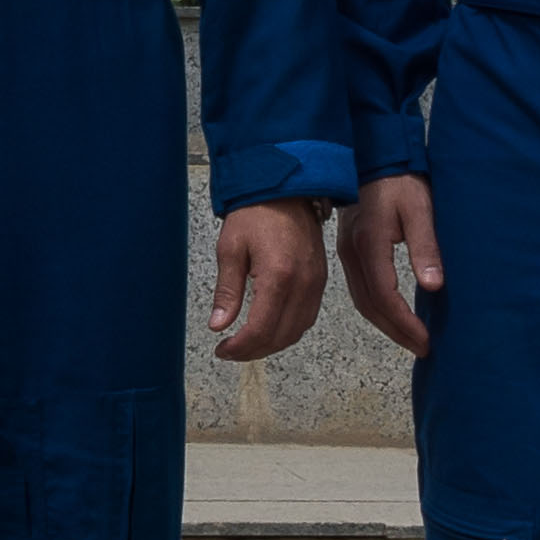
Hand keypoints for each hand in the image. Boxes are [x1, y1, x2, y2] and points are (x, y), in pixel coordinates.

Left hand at [212, 199, 328, 362]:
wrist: (286, 188)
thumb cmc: (255, 212)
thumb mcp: (230, 249)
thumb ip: (227, 292)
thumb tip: (219, 325)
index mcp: (278, 277)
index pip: (261, 329)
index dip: (240, 348)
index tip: (223, 350)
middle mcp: (303, 284)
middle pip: (281, 336)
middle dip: (254, 351)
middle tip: (231, 351)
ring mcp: (316, 283)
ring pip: (297, 331)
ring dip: (272, 344)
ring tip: (247, 343)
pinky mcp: (320, 279)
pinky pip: (307, 317)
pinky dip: (288, 330)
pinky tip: (270, 328)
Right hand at [338, 173, 443, 357]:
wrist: (373, 155)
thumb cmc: (400, 181)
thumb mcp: (420, 209)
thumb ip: (425, 247)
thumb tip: (434, 286)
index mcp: (369, 244)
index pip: (385, 297)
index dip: (405, 323)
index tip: (426, 341)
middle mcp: (351, 253)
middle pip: (370, 306)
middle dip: (396, 332)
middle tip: (422, 348)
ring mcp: (345, 252)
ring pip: (362, 300)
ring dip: (385, 324)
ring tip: (411, 338)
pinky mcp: (348, 249)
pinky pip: (359, 288)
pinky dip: (376, 308)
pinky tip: (392, 315)